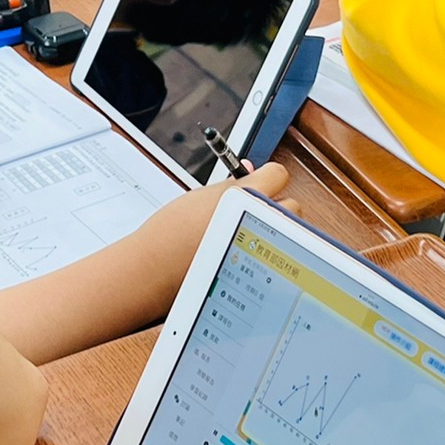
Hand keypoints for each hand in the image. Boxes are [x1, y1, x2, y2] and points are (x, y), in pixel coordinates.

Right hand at [131, 162, 295, 279]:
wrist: (152, 271)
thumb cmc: (169, 235)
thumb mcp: (200, 196)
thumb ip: (231, 183)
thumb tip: (250, 171)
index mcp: (245, 196)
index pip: (279, 174)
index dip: (267, 176)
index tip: (260, 181)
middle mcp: (258, 223)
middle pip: (292, 205)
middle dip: (275, 207)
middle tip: (251, 210)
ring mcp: (261, 250)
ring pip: (286, 234)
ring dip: (272, 231)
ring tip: (244, 234)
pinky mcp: (258, 273)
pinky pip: (273, 257)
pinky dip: (262, 254)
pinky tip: (241, 253)